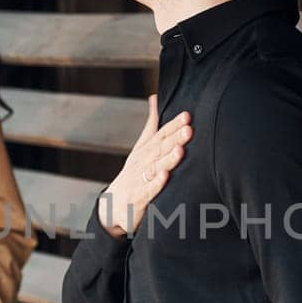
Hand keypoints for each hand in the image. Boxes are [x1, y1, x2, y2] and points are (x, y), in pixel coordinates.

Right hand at [99, 95, 190, 237]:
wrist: (112, 205)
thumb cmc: (134, 173)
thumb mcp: (141, 146)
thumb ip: (151, 124)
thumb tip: (154, 97)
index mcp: (145, 150)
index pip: (161, 135)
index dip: (173, 125)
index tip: (187, 116)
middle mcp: (142, 162)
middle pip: (160, 149)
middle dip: (174, 139)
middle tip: (189, 130)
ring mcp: (139, 180)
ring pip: (155, 167)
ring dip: (168, 159)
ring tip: (180, 150)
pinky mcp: (138, 199)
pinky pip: (148, 191)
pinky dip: (156, 183)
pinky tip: (166, 177)